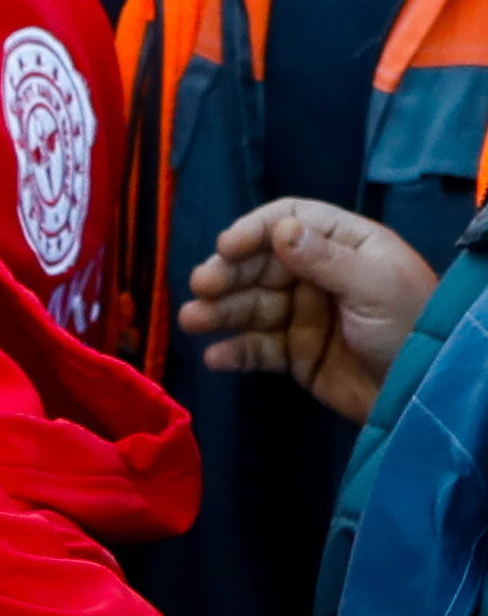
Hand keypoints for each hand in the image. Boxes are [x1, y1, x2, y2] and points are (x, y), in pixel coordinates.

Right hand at [179, 197, 437, 422]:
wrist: (423, 394)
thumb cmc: (410, 326)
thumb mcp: (375, 286)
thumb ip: (326, 258)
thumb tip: (279, 229)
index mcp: (346, 246)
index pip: (290, 221)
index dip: (254, 230)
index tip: (227, 248)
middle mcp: (320, 274)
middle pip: (260, 263)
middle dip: (228, 274)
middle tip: (202, 288)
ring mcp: (305, 314)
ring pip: (251, 305)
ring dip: (219, 311)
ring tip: (192, 321)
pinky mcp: (296, 353)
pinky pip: (257, 347)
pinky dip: (235, 352)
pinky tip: (217, 357)